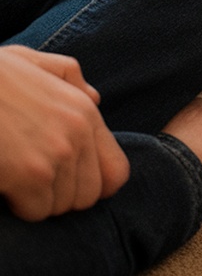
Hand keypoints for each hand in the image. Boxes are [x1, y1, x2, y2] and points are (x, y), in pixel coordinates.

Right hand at [0, 45, 129, 220]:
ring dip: (38, 201)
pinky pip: (36, 213)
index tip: (68, 183)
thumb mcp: (33, 62)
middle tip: (33, 181)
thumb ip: (69, 78)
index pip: (116, 172)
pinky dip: (20, 206)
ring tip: (16, 176)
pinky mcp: (30, 176)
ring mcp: (56, 156)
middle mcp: (78, 135)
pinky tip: (5, 183)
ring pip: (60, 207)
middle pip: (88, 197)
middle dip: (61, 195)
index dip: (94, 185)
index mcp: (84, 111)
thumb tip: (95, 98)